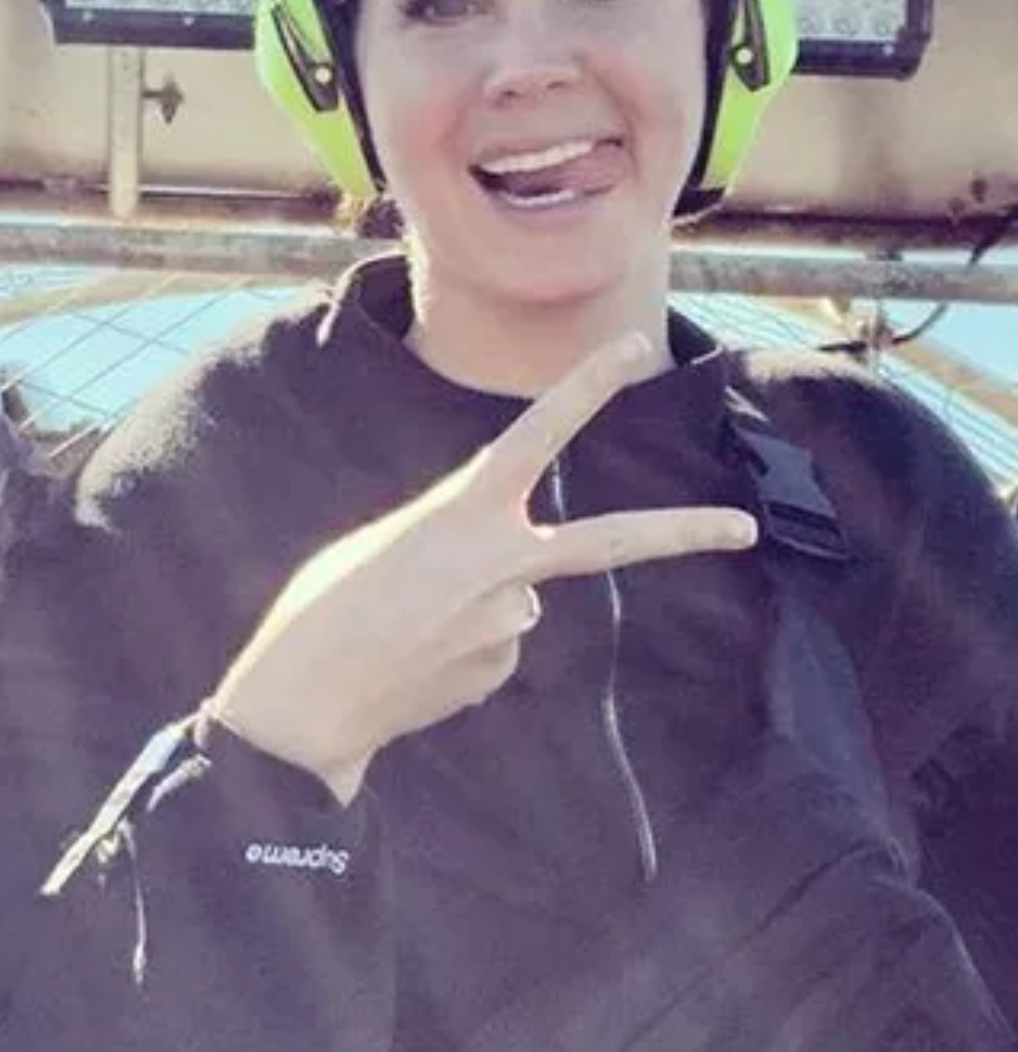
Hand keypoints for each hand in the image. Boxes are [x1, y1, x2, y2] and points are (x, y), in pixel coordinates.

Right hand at [206, 333, 758, 801]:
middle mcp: (501, 565)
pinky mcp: (500, 671)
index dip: (586, 386)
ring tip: (405, 631)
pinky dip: (459, 650)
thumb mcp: (382, 545)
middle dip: (682, 533)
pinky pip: (492, 647)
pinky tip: (416, 663)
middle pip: (609, 541)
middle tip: (746, 528)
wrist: (305, 704)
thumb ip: (456, 549)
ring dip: (471, 612)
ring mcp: (510, 625)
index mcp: (459, 512)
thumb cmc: (323, 611)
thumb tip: (522, 599)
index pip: (537, 434)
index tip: (633, 347)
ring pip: (512, 603)